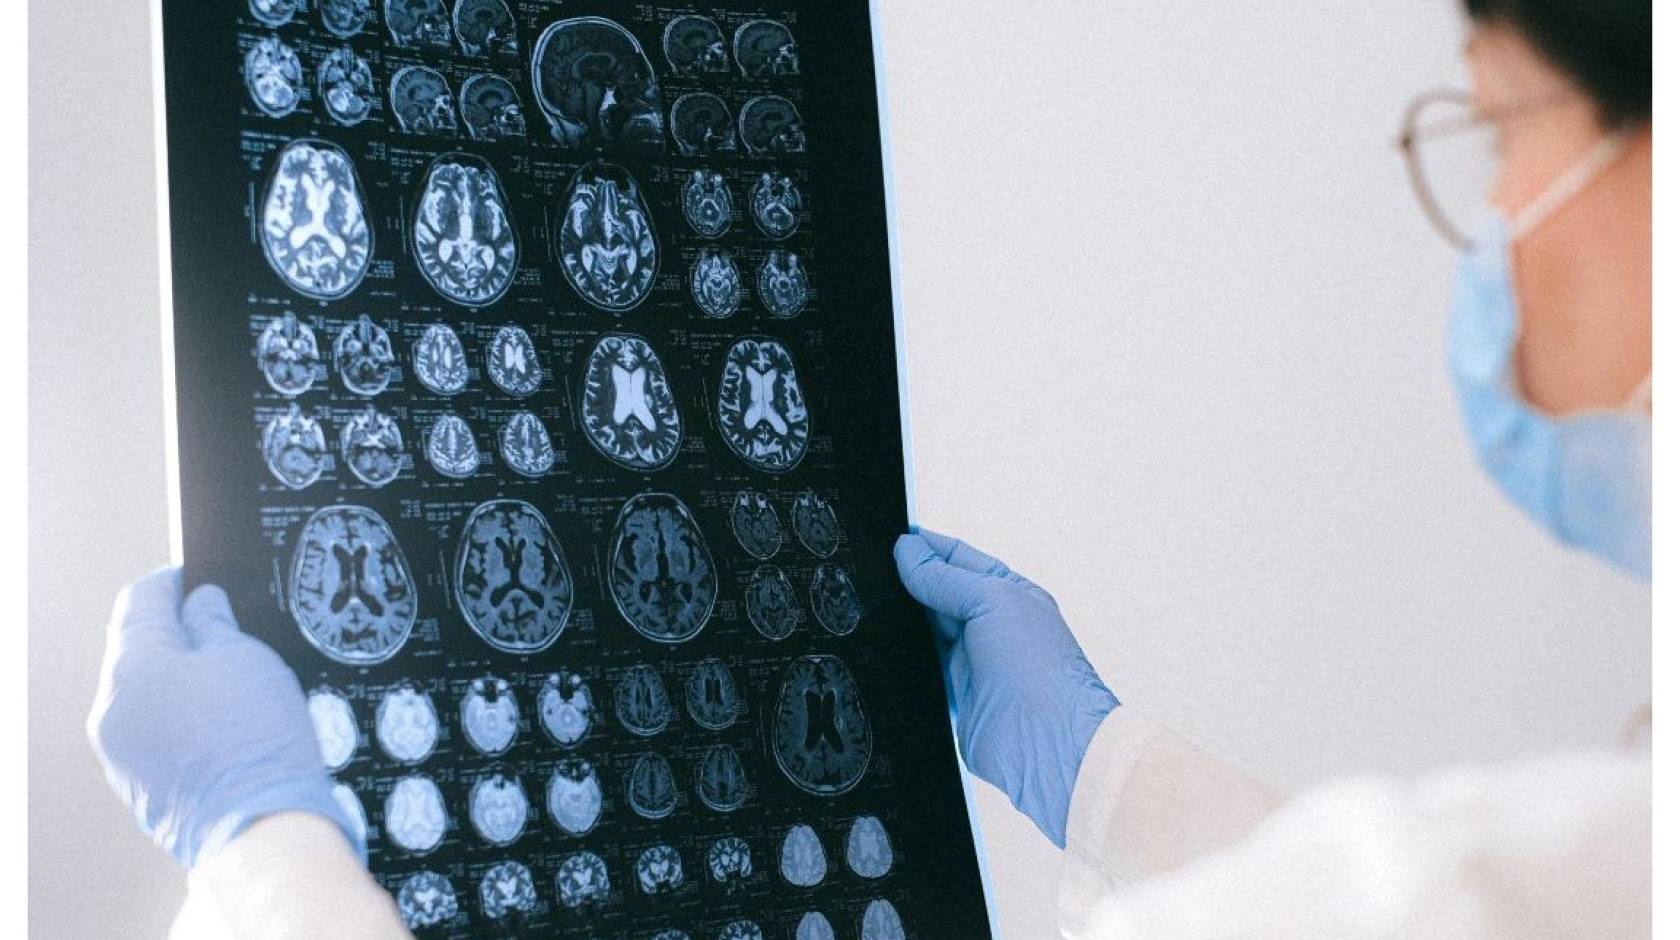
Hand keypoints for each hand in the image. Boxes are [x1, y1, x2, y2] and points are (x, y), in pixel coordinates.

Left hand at [86, 567, 361, 867]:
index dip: (173, 582)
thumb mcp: (246, 658)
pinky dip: (179, 719)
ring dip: (178, 679)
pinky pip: (152, 734)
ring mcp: (119, 751)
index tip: (198, 578)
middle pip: (137, 649)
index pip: (140, 601)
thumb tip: (201, 605)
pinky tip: (221, 725)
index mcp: (131, 666)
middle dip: (177, 634)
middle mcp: (111, 707)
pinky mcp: (137, 784)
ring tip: (230, 683)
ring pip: (144, 694)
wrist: (261, 824)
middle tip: (227, 630)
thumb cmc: (255, 736)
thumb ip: (214, 623)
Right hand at [894, 531, 1117, 846]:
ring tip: (869, 601)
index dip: (927, 548)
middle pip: (939, 594)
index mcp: (1010, 593)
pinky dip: (902, 658)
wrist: (1047, 744)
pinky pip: (919, 668)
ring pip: (925, 631)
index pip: (960, 559)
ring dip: (903, 620)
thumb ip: (946, 578)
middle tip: (871, 568)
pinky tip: (880, 644)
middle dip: (909, 581)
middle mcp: (992, 626)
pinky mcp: (954, 696)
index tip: (892, 539)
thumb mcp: (993, 601)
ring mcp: (972, 662)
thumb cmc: (1040, 670)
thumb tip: (908, 551)